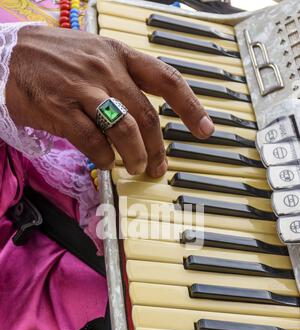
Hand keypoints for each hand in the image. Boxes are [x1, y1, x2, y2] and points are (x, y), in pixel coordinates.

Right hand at [6, 26, 213, 176]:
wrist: (14, 54)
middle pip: (147, 116)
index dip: (191, 108)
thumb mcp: (99, 57)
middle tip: (158, 167)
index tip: (206, 130)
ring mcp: (84, 89)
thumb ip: (125, 84)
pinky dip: (105, 157)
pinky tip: (106, 161)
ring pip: (125, 130)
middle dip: (158, 149)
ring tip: (136, 167)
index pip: (167, 80)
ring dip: (136, 155)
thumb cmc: (62, 60)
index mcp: (121, 56)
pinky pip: (94, 141)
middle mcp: (107, 70)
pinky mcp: (63, 109)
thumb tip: (147, 125)